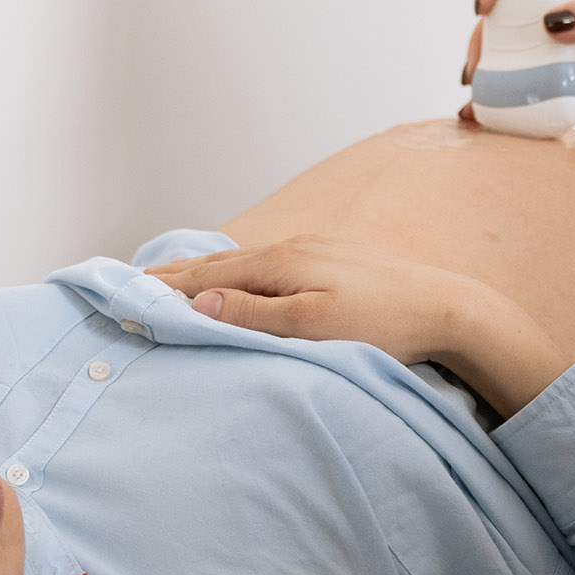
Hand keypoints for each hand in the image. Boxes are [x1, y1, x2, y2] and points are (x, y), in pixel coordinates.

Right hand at [145, 235, 491, 364]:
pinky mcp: (330, 260)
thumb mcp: (314, 327)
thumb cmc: (384, 324)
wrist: (447, 309)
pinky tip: (234, 278)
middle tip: (132, 278)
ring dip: (202, 270)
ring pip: (241, 261)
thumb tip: (199, 303)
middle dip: (174, 271)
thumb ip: (255, 315)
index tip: (127, 291)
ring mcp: (312, 251)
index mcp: (281, 263)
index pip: (207, 276)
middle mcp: (291, 248)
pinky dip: (234, 271)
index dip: (165, 285)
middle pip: (219, 263)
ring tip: (171, 277)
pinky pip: (264, 263)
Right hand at [460, 0, 574, 118]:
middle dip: (484, 35)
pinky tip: (503, 106)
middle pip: (506, 6)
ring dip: (494, 63)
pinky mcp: (570, 50)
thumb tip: (550, 23)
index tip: (485, 6)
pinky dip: (518, 82)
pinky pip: (536, 63)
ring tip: (480, 93)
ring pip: (515, 38)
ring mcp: (563, 22)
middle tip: (476, 67)